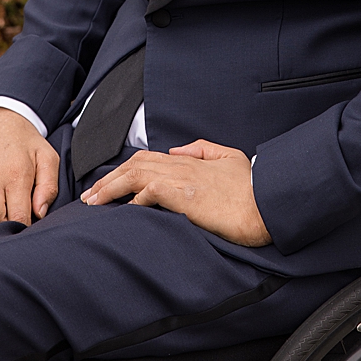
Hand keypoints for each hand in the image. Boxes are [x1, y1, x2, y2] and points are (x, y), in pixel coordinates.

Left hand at [81, 139, 271, 246]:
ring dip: (110, 188)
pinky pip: (149, 191)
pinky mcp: (184, 194)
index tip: (109, 184)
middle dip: (109, 180)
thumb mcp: (230, 159)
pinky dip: (133, 200)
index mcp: (191, 160)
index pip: (148, 159)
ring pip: (135, 175)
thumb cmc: (255, 188)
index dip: (125, 170)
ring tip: (93, 202)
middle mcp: (182, 165)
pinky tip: (123, 211)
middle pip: (134, 165)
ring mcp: (182, 178)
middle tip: (90, 196)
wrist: (270, 205)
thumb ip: (203, 149)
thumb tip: (177, 150)